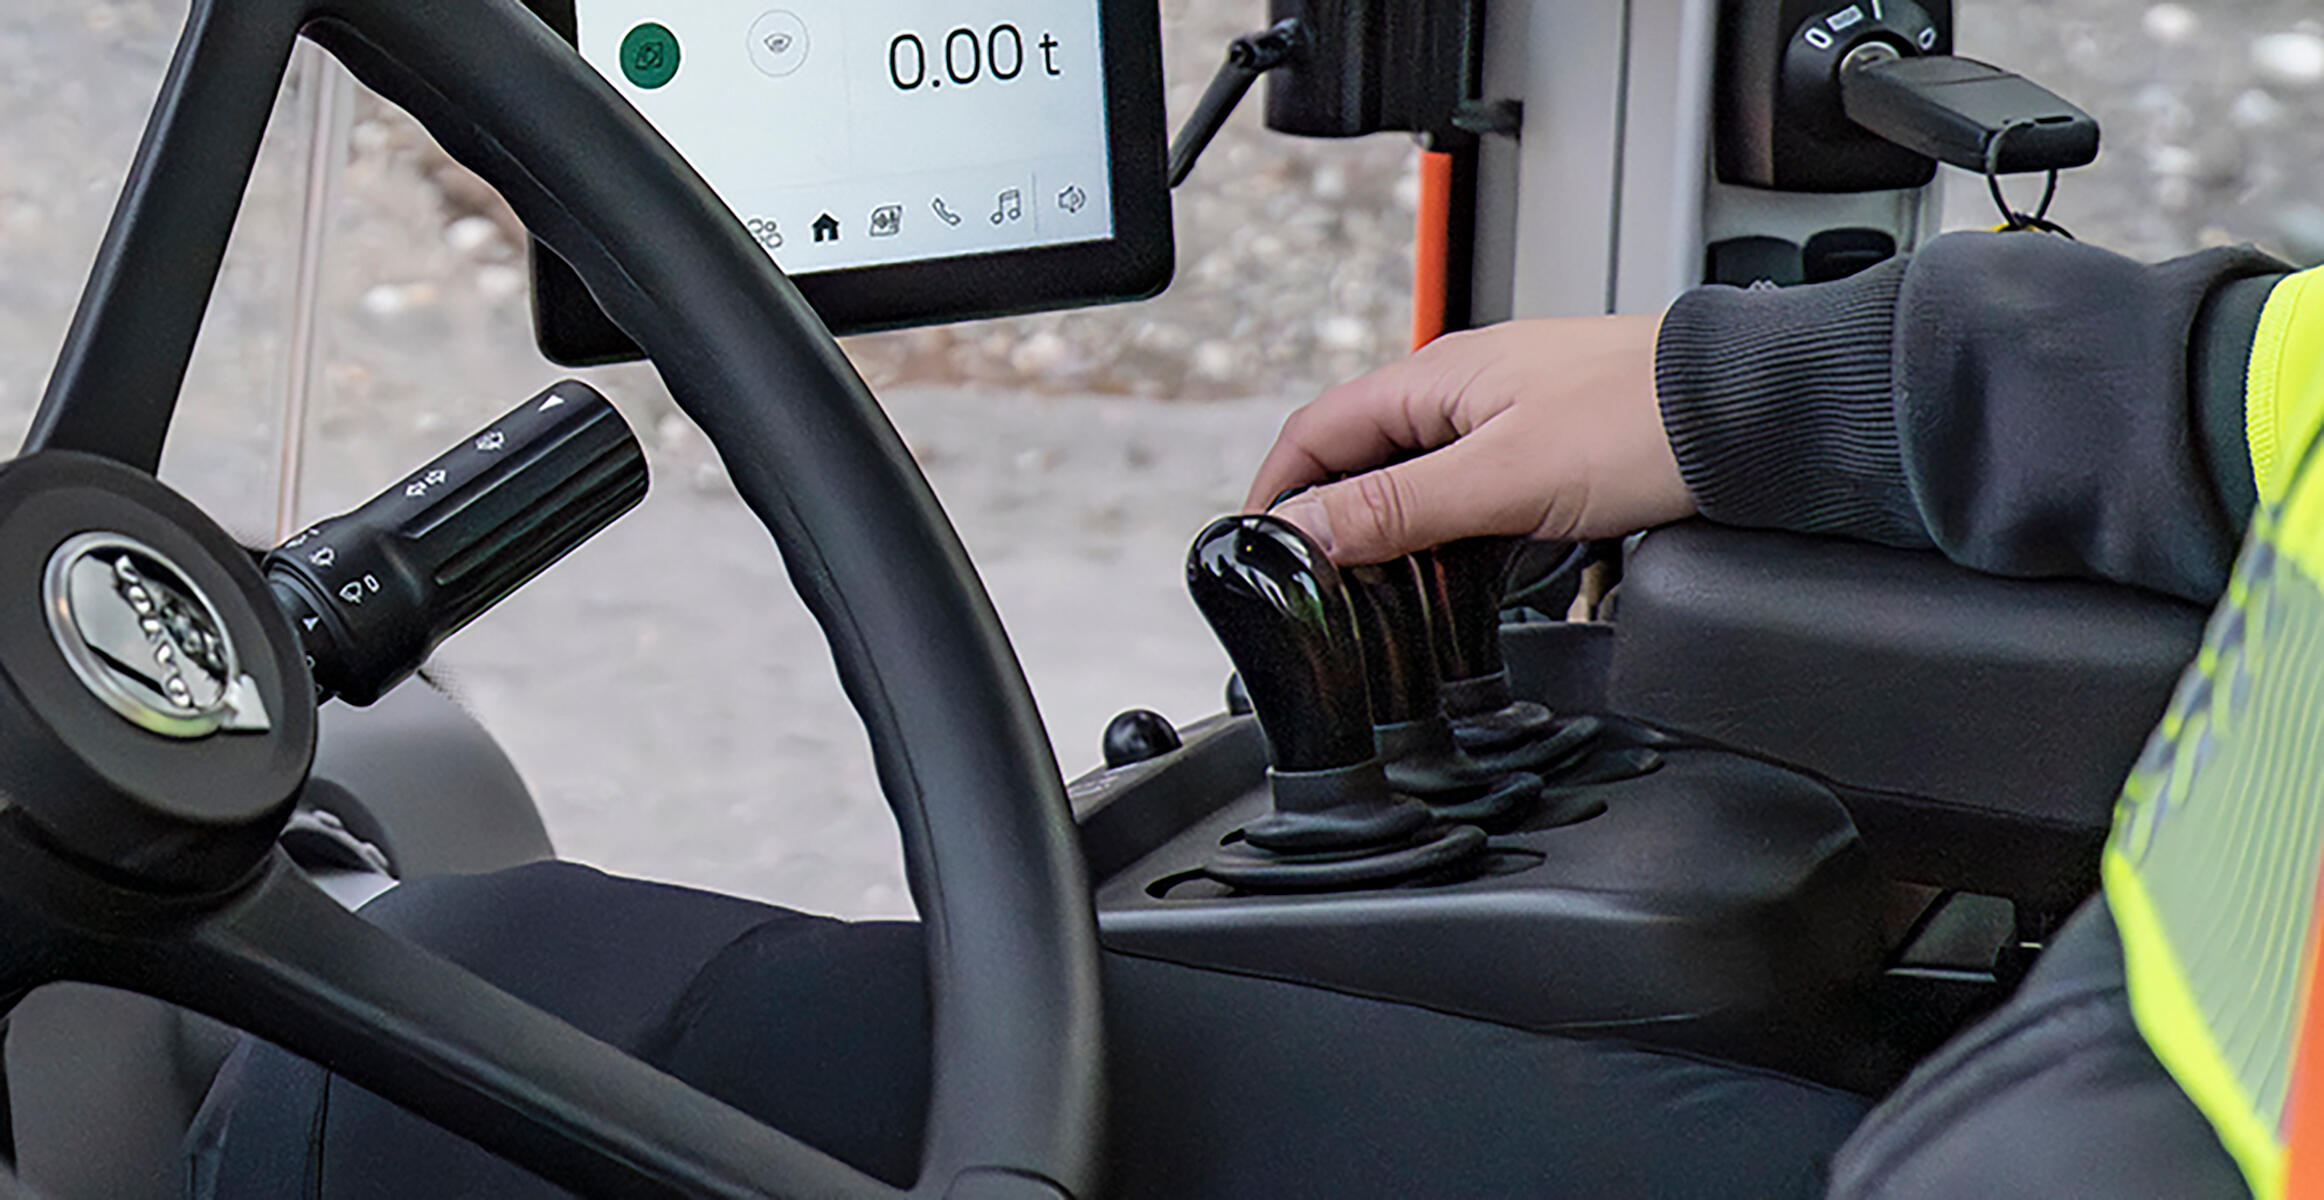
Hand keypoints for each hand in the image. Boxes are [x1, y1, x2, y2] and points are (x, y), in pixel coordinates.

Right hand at [1245, 313, 1693, 564]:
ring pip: (1418, 473)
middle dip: (1328, 514)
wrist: (1754, 414)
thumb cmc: (1646, 421)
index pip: (1317, 429)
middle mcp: (1466, 386)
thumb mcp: (1500, 477)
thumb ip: (1398, 507)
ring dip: (1389, 526)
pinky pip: (1470, 486)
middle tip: (1312, 583)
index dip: (1276, 488)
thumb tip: (1307, 531)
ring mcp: (1510, 413)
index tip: (1257, 547)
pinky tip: (1458, 568)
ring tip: (1377, 588)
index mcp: (1436, 376)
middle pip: (1362, 453)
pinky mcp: (1551, 445)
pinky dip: (1446, 528)